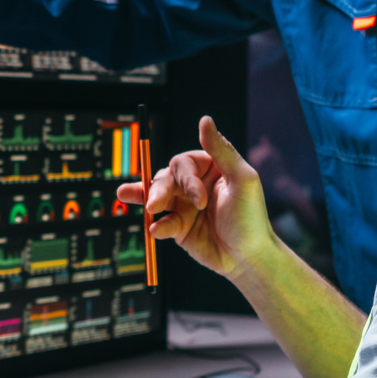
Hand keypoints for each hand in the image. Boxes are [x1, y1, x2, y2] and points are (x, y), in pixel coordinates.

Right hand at [113, 116, 277, 280]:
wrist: (249, 258)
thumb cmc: (251, 218)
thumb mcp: (242, 179)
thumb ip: (222, 150)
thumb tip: (204, 119)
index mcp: (210, 169)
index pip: (183, 164)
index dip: (186, 179)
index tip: (199, 199)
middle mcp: (194, 185)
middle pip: (165, 178)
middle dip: (158, 190)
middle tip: (156, 205)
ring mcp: (184, 207)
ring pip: (156, 196)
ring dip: (145, 197)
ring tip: (125, 195)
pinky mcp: (178, 228)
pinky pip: (161, 223)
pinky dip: (158, 226)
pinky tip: (157, 231)